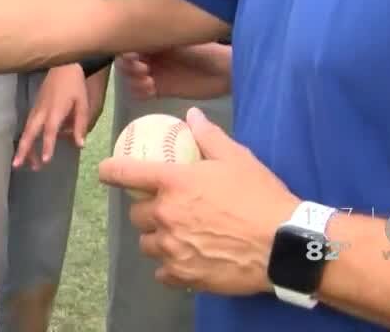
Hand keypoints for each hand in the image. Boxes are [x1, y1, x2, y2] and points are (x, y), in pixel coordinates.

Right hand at [13, 64, 102, 169]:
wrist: (62, 66)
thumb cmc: (74, 85)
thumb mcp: (83, 103)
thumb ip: (80, 124)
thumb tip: (80, 145)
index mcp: (55, 111)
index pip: (50, 131)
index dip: (47, 146)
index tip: (44, 161)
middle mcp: (41, 112)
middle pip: (29, 133)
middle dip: (23, 149)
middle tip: (17, 166)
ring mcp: (35, 109)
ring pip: (26, 131)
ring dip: (24, 147)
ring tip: (23, 164)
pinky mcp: (34, 108)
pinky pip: (27, 126)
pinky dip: (26, 138)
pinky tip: (27, 149)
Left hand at [98, 108, 298, 294]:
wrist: (285, 244)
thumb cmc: (260, 196)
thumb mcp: (237, 158)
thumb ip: (208, 136)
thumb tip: (192, 115)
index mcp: (173, 182)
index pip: (125, 173)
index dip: (110, 171)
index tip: (105, 172)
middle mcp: (166, 214)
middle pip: (137, 214)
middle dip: (147, 210)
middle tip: (168, 209)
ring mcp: (172, 248)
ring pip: (147, 244)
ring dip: (158, 239)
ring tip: (179, 237)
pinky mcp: (183, 275)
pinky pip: (162, 271)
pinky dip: (170, 266)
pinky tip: (187, 260)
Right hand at [116, 43, 230, 101]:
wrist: (225, 71)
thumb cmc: (208, 51)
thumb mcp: (183, 40)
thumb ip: (161, 37)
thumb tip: (143, 28)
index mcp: (153, 39)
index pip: (127, 42)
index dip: (126, 49)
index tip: (135, 54)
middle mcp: (150, 55)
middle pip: (124, 62)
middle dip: (128, 66)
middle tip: (144, 69)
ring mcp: (154, 72)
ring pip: (129, 78)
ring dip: (134, 80)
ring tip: (148, 80)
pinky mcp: (160, 89)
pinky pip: (139, 92)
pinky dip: (141, 91)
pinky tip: (153, 88)